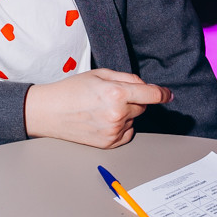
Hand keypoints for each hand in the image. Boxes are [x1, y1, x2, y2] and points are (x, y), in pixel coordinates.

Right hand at [24, 68, 170, 148]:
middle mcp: (117, 114)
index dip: (163, 93)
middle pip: (142, 106)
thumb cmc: (71, 90)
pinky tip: (103, 120)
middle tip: (111, 96)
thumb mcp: (98, 74)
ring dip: (125, 114)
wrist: (49, 112)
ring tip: (101, 109)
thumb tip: (145, 86)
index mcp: (116, 93)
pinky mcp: (109, 143)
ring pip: (134, 120)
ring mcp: (113, 131)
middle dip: (133, 100)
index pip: (151, 94)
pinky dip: (121, 127)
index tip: (168, 94)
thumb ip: (126, 77)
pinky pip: (127, 133)